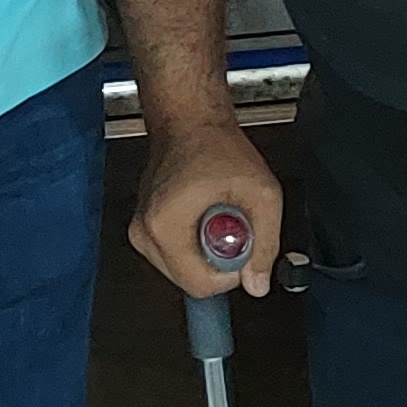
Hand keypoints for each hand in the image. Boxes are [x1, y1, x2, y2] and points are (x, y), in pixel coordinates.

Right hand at [128, 115, 284, 299]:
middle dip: (218, 261)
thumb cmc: (217, 146)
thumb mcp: (261, 194)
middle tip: (230, 223)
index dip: (231, 274)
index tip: (242, 245)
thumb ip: (266, 243)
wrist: (189, 121)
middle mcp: (144, 232)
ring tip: (216, 215)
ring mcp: (140, 230)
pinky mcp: (144, 227)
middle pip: (189, 281)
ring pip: (182, 270)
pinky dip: (194, 243)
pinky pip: (174, 254)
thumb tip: (257, 284)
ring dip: (207, 252)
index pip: (199, 285)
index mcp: (165, 226)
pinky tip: (203, 214)